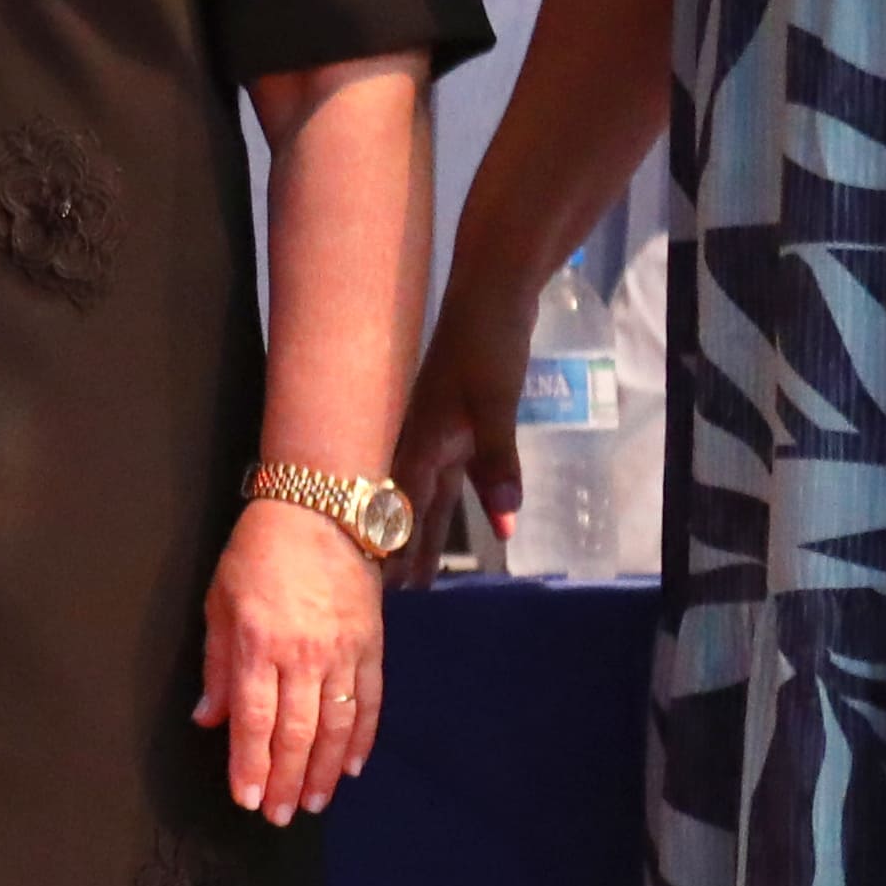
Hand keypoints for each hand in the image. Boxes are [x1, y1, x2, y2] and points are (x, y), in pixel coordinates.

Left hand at [201, 501, 386, 817]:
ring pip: (336, 727)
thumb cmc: (259, 553)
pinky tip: (353, 766)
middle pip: (296, 734)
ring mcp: (342, 652)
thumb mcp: (219, 603)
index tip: (248, 800)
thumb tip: (208, 719)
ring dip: (325, 772)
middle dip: (287, 781)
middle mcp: (302, 655)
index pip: (253, 722)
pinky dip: (362, 739)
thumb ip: (216, 666)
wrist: (320, 508)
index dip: (251, 767)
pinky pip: (370, 702)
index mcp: (258, 646)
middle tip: (280, 815)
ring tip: (315, 802)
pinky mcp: (371, 646)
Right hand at [390, 294, 528, 585]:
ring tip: (417, 565)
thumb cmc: (488, 345)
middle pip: (410, 505)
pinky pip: (447, 473)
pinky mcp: (456, 420)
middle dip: (403, 547)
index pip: (399, 506)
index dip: (391, 545)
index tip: (380, 587)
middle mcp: (423, 440)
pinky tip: (472, 513)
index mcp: (422, 441)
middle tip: (394, 592)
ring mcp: (439, 430)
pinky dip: (453, 497)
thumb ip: (497, 462)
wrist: (492, 293)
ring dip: (423, 527)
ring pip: (427, 492)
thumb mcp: (495, 405)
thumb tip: (505, 526)